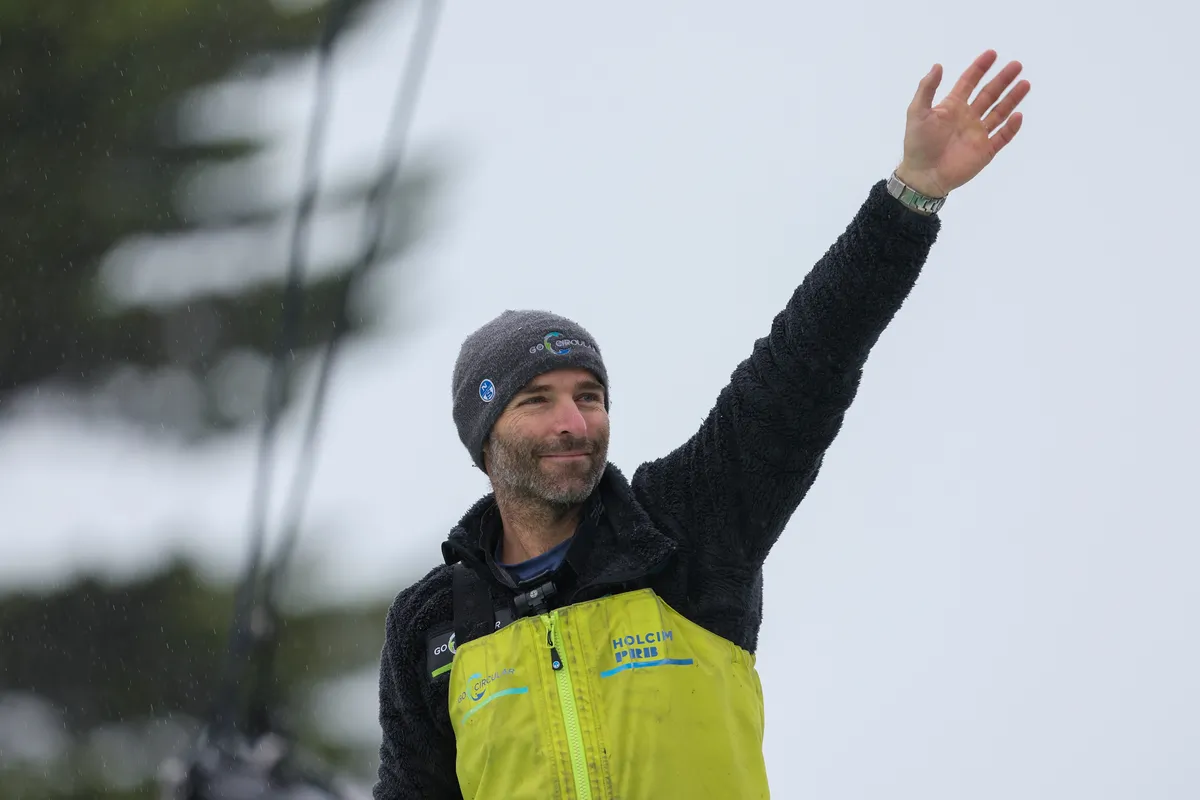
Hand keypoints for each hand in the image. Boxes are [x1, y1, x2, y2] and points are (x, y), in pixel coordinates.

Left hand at [895, 50, 1030, 197]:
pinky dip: (1011, 127)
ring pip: (999, 112)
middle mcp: (968, 117)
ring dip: (1012, 98)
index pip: (969, 82)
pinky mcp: (985, 151)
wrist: (923, 175)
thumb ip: (927, 89)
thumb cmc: (918, 144)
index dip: (980, 68)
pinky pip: (1002, 137)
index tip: (992, 54)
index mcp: (952, 107)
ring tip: (1025, 83)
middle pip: (989, 94)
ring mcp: (978, 134)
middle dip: (1002, 79)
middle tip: (1017, 65)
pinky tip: (1018, 115)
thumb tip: (938, 65)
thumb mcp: (917, 112)